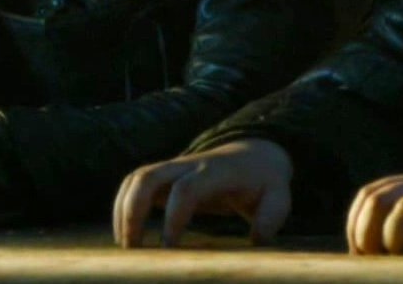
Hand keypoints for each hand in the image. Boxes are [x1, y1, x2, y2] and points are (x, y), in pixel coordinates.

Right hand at [112, 139, 293, 247]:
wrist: (256, 153)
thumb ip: (272, 216)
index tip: (168, 250)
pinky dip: (124, 206)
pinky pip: (135, 183)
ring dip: (123, 210)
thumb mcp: (279, 196)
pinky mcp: (166, 175)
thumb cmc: (265, 181)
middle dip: (133, 211)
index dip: (173, 218)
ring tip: (126, 246)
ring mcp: (175, 167)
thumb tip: (256, 239)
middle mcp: (189, 165)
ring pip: (136, 178)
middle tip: (133, 249)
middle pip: (148, 176)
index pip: (186, 189)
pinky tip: (127, 235)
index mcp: (216, 172)